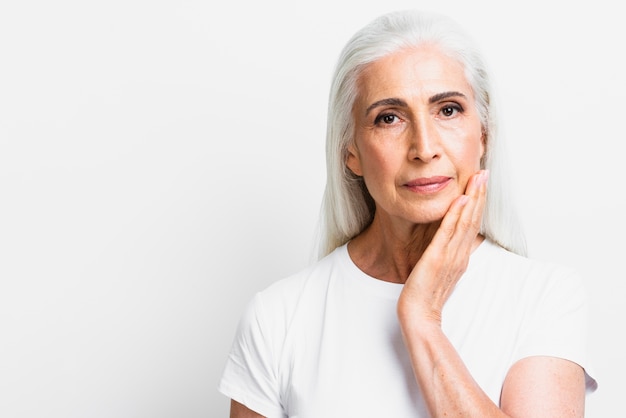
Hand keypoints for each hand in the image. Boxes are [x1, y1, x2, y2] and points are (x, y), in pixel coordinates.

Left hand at [397, 169, 488, 326]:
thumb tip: (448, 243)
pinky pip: (448, 234)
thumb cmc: (426, 295)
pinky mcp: (436, 259)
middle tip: (484, 172)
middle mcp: (459, 254)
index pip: (472, 224)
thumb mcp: (439, 271)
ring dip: (472, 198)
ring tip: (477, 178)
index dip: (478, 203)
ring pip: (465, 222)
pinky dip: (455, 216)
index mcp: (460, 257)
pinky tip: (460, 199)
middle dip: (479, 194)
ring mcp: (450, 256)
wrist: (419, 315)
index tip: (480, 183)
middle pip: (473, 219)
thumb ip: (446, 256)